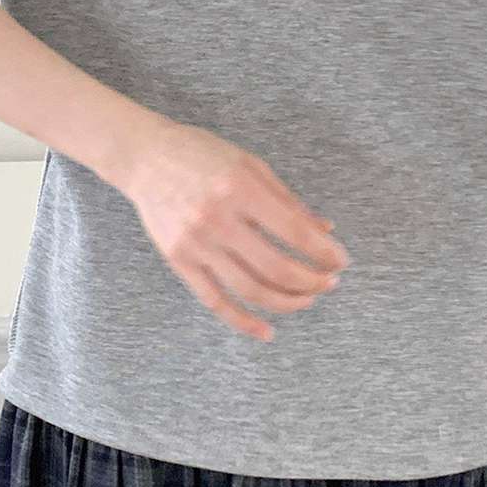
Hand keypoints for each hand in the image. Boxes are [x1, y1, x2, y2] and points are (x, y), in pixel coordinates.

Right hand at [115, 117, 349, 341]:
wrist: (145, 158)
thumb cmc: (202, 155)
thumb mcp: (251, 165)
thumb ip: (288, 200)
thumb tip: (325, 232)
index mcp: (240, 188)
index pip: (295, 232)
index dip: (324, 252)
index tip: (340, 261)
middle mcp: (218, 219)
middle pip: (276, 268)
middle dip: (312, 281)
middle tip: (330, 283)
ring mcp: (196, 244)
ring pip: (250, 290)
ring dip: (287, 302)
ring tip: (307, 299)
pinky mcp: (179, 261)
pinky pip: (215, 301)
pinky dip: (243, 322)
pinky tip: (267, 331)